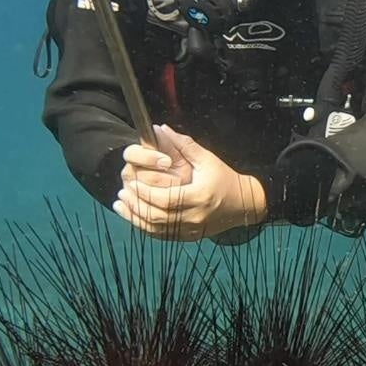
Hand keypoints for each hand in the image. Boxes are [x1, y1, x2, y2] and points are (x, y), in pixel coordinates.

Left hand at [114, 125, 267, 240]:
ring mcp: (191, 230)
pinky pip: (162, 236)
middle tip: (122, 193)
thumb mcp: (208, 159)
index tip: (132, 183)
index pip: (165, 199)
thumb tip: (160, 129)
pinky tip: (134, 218)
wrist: (245, 204)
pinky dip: (145, 228)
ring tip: (121, 206)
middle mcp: (194, 217)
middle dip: (136, 206)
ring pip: (156, 230)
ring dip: (135, 219)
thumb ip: (184, 145)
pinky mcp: (189, 237)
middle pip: (157, 217)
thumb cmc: (225, 179)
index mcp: (199, 197)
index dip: (145, 193)